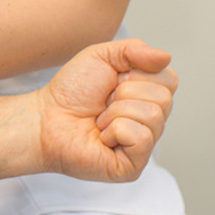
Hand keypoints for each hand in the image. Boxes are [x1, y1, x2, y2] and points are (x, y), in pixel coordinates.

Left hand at [35, 38, 176, 183]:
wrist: (45, 118)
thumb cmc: (71, 91)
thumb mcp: (100, 57)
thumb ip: (133, 49)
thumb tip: (165, 56)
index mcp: (148, 96)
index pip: (169, 79)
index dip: (136, 74)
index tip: (113, 82)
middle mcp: (150, 121)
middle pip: (163, 97)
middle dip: (124, 93)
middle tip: (103, 103)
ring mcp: (144, 146)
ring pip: (152, 115)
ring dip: (116, 112)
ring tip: (100, 120)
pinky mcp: (133, 166)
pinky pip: (142, 137)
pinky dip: (116, 130)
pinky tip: (102, 137)